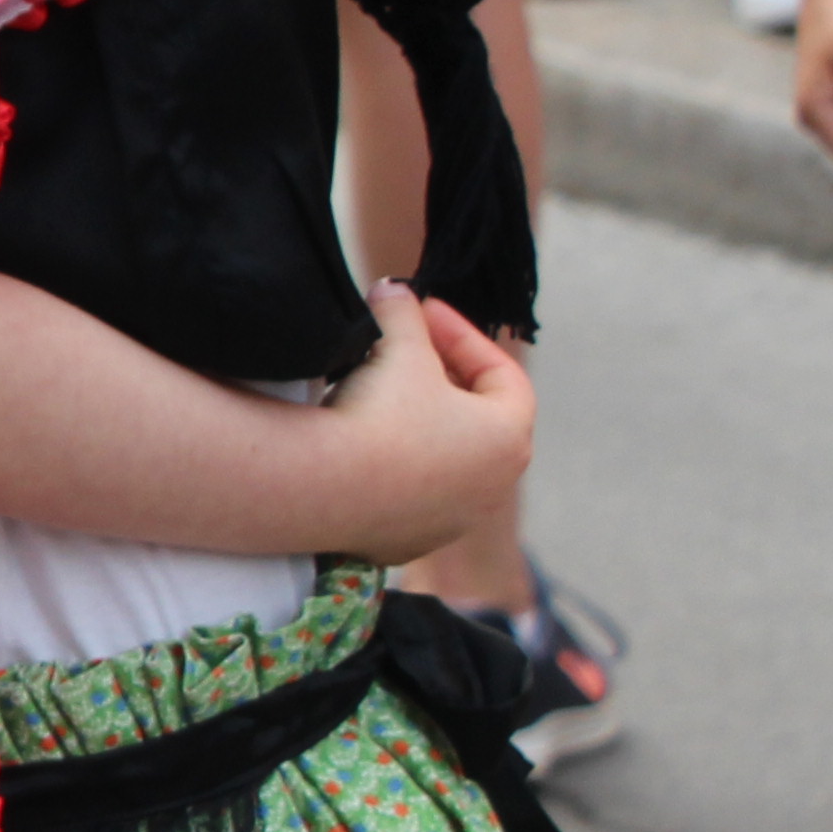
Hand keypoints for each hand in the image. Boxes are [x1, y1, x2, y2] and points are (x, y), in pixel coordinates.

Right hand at [317, 281, 533, 564]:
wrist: (324, 488)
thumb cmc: (380, 416)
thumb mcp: (397, 347)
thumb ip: (402, 312)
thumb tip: (393, 290)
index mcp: (508, 437)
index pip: (501, 373)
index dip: (462, 334)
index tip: (422, 312)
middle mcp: (492, 486)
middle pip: (477, 420)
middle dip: (441, 380)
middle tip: (403, 352)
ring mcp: (452, 520)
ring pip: (443, 462)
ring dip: (418, 428)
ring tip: (375, 400)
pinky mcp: (407, 541)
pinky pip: (406, 496)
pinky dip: (390, 469)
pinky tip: (355, 448)